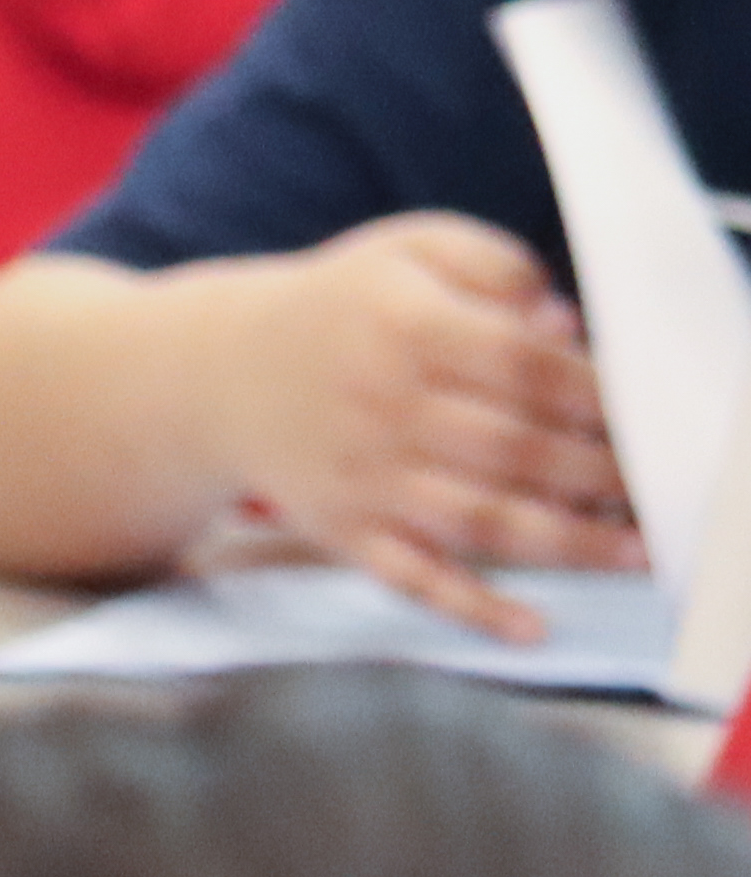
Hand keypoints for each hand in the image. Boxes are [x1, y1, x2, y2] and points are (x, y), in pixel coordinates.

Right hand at [220, 214, 627, 634]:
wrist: (215, 373)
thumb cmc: (341, 308)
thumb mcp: (411, 248)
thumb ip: (497, 266)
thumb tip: (566, 328)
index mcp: (404, 325)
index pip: (523, 365)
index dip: (596, 393)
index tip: (647, 410)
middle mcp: (382, 406)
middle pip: (515, 449)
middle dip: (602, 473)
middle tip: (660, 485)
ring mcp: (363, 478)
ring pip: (480, 520)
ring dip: (568, 544)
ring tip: (635, 551)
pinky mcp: (344, 531)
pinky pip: (412, 578)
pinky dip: (472, 610)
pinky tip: (530, 628)